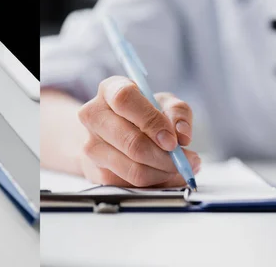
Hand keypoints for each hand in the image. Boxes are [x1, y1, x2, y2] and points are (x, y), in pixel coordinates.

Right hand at [77, 76, 199, 187]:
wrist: (113, 133)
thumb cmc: (141, 113)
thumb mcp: (163, 103)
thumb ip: (178, 112)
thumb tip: (182, 134)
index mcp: (109, 89)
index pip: (124, 100)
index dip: (151, 121)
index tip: (172, 140)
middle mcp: (93, 115)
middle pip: (131, 142)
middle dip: (165, 157)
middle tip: (184, 160)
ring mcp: (91, 145)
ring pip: (133, 169)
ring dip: (163, 173)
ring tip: (178, 167)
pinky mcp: (94, 171)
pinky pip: (131, 186)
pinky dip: (155, 183)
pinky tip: (163, 174)